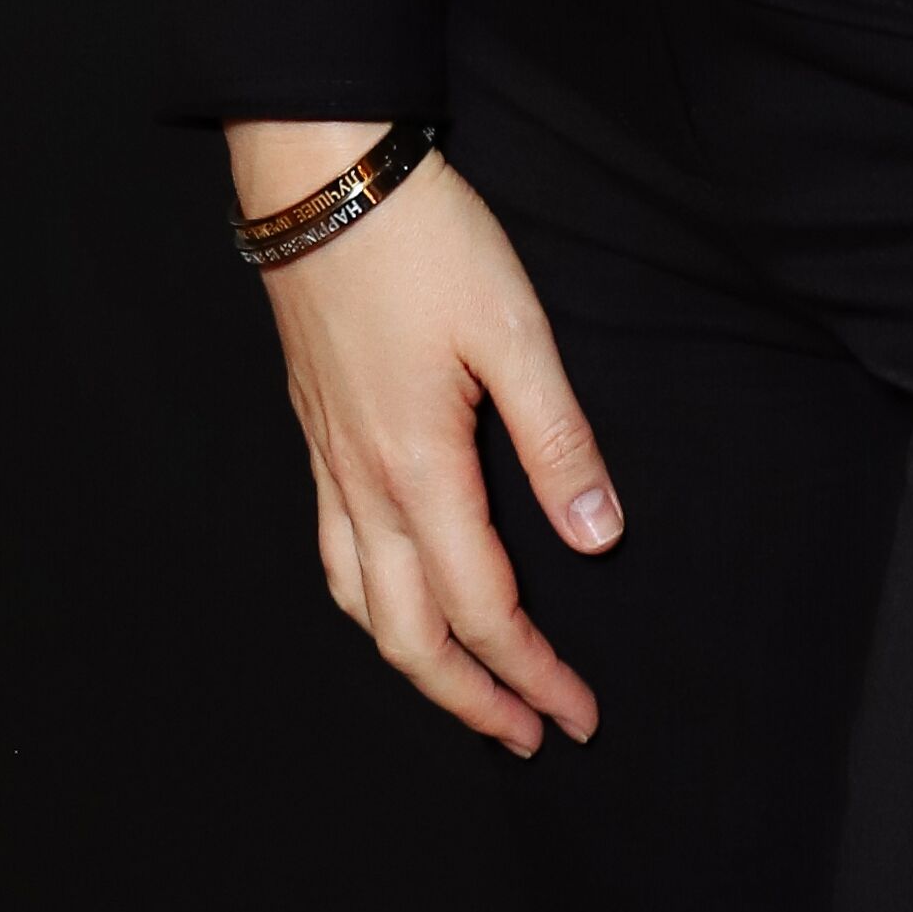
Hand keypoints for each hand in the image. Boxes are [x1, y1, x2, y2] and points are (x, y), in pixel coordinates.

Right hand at [227, 125, 616, 757]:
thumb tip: (596, 540)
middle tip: (529, 735)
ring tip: (465, 688)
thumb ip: (558, 440)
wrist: (318, 177)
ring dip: (414, 663)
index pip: (483, 611)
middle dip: (471, 699)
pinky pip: (334, 554)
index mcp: (419, 471)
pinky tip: (394, 592)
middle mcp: (363, 484)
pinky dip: (369, 605)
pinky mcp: (316, 431)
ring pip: (359, 605)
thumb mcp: (515, 330)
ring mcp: (330, 460)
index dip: (533, 673)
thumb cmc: (422, 241)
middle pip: (409, 637)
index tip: (579, 715)